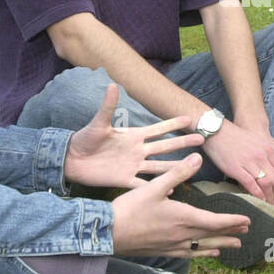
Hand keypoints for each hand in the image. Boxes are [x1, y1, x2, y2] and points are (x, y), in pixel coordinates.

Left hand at [65, 85, 203, 188]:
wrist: (72, 159)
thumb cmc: (85, 139)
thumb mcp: (98, 123)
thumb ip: (107, 107)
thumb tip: (112, 85)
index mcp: (133, 136)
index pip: (158, 128)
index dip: (173, 123)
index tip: (190, 118)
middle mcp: (137, 151)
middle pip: (165, 147)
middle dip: (183, 142)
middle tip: (202, 139)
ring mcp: (133, 166)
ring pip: (159, 167)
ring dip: (176, 166)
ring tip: (193, 166)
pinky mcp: (124, 179)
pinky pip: (143, 184)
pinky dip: (156, 187)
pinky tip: (172, 189)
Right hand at [111, 154, 251, 257]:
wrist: (109, 234)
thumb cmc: (130, 209)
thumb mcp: (154, 186)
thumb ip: (177, 173)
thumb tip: (197, 158)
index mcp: (183, 217)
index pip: (215, 221)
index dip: (233, 220)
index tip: (247, 220)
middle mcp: (182, 234)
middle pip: (213, 234)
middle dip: (231, 231)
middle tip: (247, 231)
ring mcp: (173, 245)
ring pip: (203, 246)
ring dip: (221, 244)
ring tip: (235, 245)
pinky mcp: (163, 251)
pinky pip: (189, 254)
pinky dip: (202, 252)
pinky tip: (206, 253)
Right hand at [203, 120, 273, 220]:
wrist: (218, 132)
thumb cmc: (239, 138)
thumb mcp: (261, 141)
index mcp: (269, 149)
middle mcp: (261, 156)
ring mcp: (249, 162)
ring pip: (266, 184)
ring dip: (270, 198)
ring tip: (269, 207)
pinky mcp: (237, 169)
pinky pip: (251, 185)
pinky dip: (257, 195)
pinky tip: (258, 201)